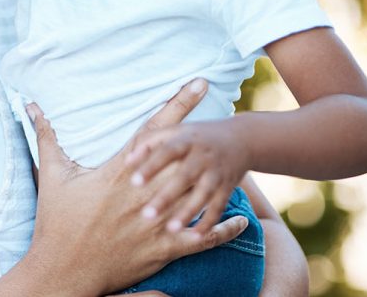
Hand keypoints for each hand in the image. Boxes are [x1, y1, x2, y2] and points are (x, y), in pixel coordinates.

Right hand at [19, 81, 249, 296]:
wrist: (61, 271)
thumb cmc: (56, 220)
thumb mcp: (51, 174)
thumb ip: (46, 136)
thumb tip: (31, 105)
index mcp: (119, 171)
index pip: (156, 130)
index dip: (179, 104)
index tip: (199, 84)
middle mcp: (142, 193)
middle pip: (183, 159)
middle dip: (205, 137)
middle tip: (227, 118)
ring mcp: (155, 223)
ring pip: (196, 197)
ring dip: (218, 182)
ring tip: (238, 167)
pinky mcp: (162, 250)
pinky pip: (200, 239)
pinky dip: (222, 230)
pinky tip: (240, 221)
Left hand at [125, 118, 249, 235]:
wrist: (241, 138)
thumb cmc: (195, 137)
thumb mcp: (175, 131)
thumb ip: (149, 142)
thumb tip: (126, 161)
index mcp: (186, 139)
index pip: (166, 152)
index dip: (150, 165)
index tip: (133, 181)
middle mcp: (203, 155)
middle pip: (183, 176)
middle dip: (166, 196)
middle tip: (146, 214)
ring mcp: (216, 172)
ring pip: (202, 195)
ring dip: (187, 212)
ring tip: (170, 229)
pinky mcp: (227, 188)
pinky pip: (219, 207)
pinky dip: (209, 221)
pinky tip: (195, 235)